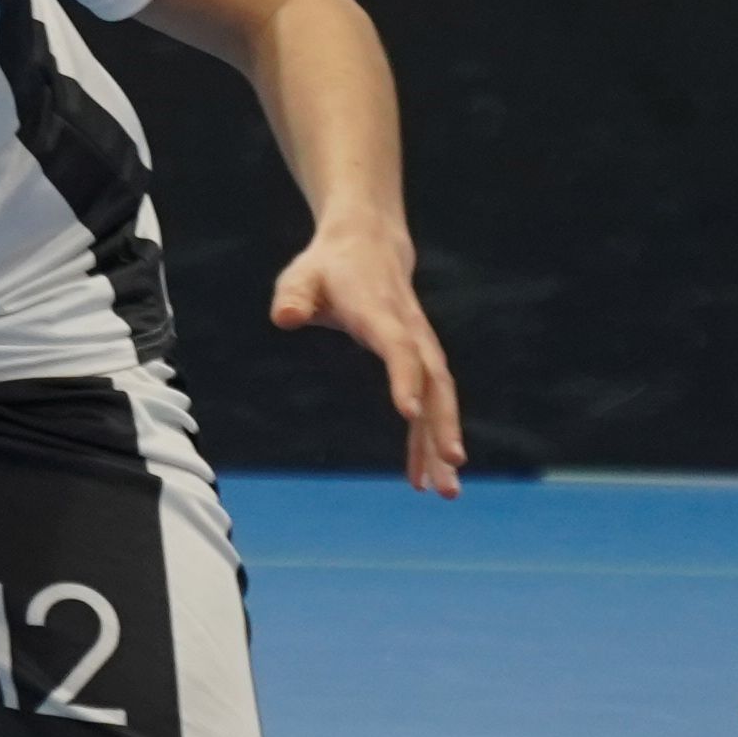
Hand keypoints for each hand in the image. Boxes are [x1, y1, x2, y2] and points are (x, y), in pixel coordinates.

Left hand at [271, 219, 466, 497]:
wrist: (368, 245)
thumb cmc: (326, 268)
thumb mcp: (301, 277)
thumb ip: (293, 296)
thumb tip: (286, 317)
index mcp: (379, 312)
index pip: (398, 347)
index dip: (405, 378)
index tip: (409, 414)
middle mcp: (409, 332)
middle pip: (434, 381)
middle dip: (442, 423)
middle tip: (450, 464)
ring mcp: (420, 347)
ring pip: (440, 398)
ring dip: (442, 442)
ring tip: (446, 491)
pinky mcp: (420, 361)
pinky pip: (430, 404)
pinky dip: (427, 440)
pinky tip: (422, 479)